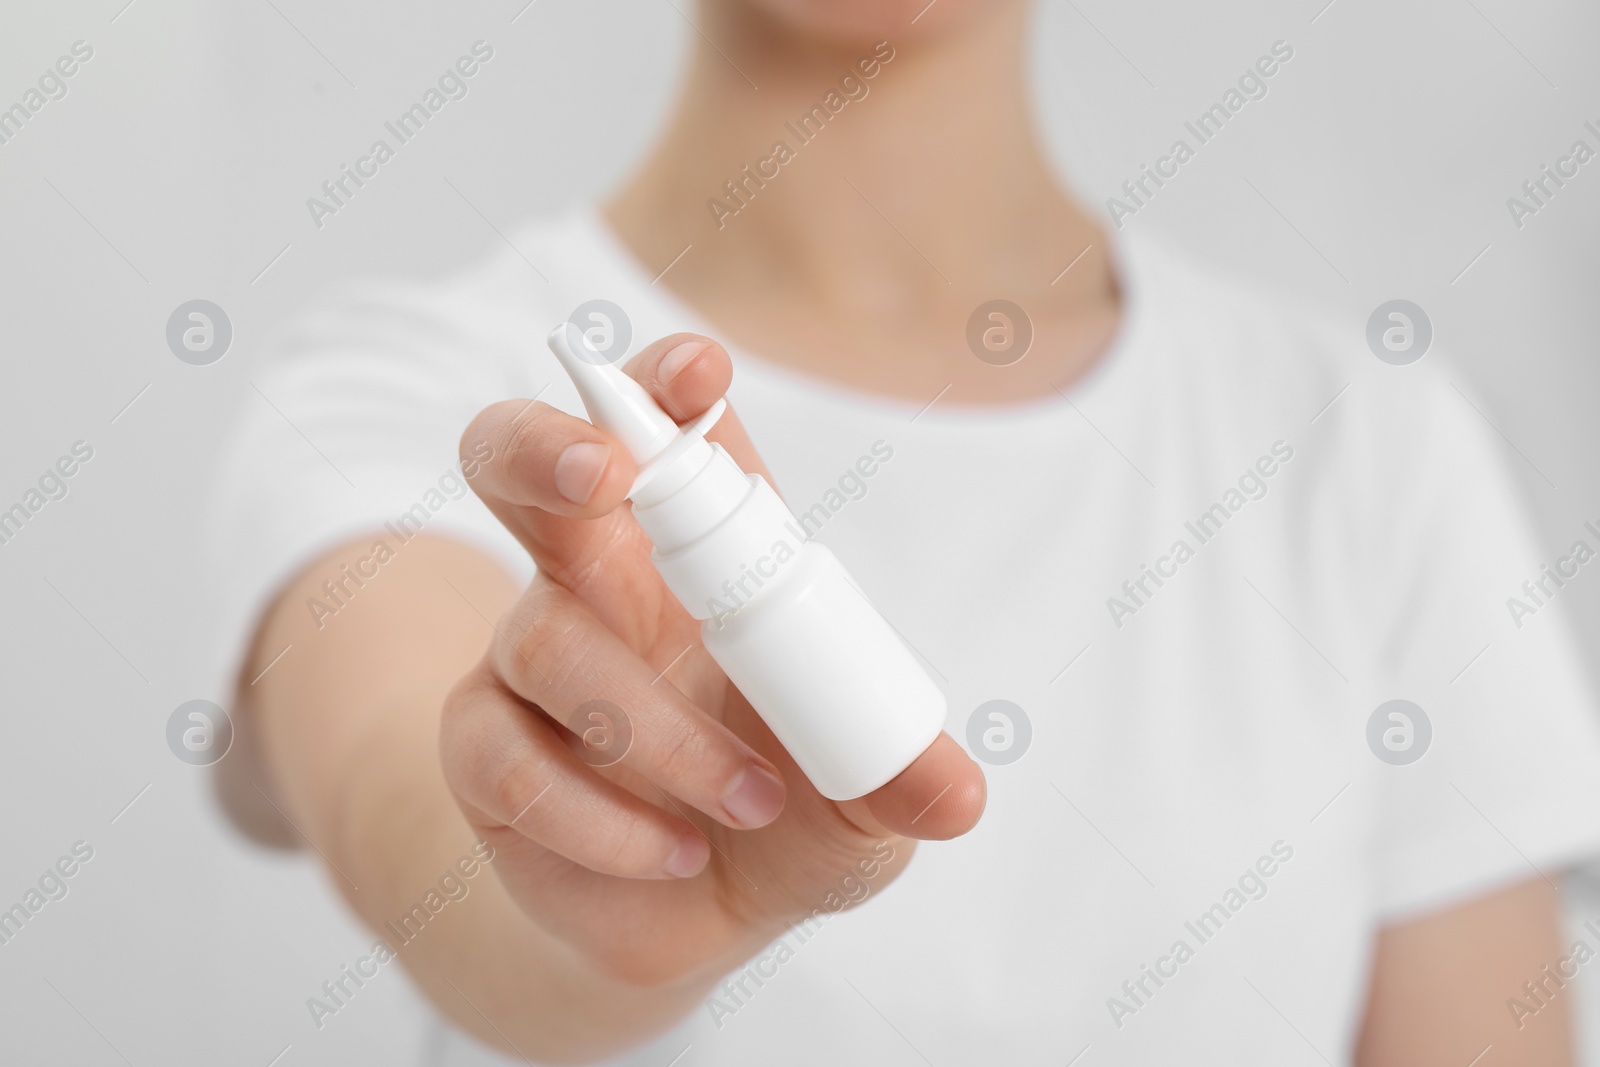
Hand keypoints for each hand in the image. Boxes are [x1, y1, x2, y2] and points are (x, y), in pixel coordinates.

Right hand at [443, 333, 985, 985]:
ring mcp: (526, 661)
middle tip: (598, 475)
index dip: (666, 383)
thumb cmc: (784, 809)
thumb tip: (957, 796)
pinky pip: (513, 765)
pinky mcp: (483, 753)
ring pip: (549, 643)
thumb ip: (899, 778)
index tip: (702, 373)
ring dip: (658, 730)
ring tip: (751, 799)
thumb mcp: (861, 796)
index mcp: (695, 549)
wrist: (698, 916)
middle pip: (516, 461)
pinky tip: (676, 852)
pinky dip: (605, 819)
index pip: (664, 429)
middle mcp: (596, 580)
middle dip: (542, 446)